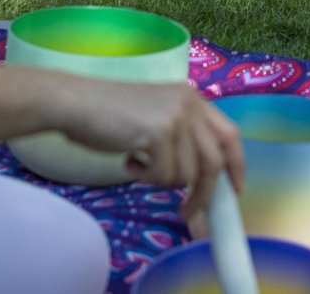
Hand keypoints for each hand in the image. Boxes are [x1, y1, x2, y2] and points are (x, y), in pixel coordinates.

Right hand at [62, 80, 243, 216]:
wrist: (74, 103)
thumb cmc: (107, 113)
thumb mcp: (156, 115)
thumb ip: (181, 135)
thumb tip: (202, 177)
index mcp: (193, 98)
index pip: (230, 134)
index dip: (236, 164)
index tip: (233, 190)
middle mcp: (190, 105)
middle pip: (214, 161)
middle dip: (204, 192)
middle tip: (188, 210)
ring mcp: (175, 118)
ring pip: (186, 173)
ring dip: (162, 180)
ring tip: (138, 165)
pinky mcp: (158, 134)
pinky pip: (162, 175)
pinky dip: (144, 177)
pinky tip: (128, 160)